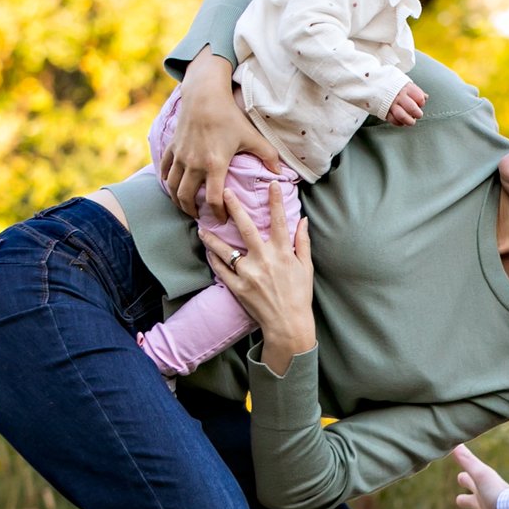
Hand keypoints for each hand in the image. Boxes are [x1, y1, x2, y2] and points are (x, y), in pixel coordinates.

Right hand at [159, 52, 286, 219]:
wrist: (204, 96)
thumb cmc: (229, 116)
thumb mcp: (251, 136)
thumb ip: (268, 155)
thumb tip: (281, 172)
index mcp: (214, 164)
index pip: (214, 199)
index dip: (218, 214)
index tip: (223, 219)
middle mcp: (194, 163)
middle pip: (187, 197)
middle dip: (193, 211)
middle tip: (201, 217)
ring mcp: (180, 156)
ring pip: (172, 187)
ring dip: (178, 200)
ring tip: (186, 206)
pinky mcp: (172, 148)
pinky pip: (165, 170)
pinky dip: (166, 182)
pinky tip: (172, 187)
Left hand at [202, 182, 314, 373]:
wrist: (288, 325)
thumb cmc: (300, 296)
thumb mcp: (306, 267)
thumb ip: (302, 242)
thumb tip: (303, 221)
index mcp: (282, 253)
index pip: (279, 220)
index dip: (275, 200)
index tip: (272, 183)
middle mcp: (263, 260)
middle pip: (245, 228)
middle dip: (234, 207)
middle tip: (224, 192)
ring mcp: (247, 273)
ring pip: (225, 249)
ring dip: (212, 237)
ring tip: (202, 227)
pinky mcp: (237, 287)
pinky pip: (221, 269)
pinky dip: (214, 259)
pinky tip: (208, 251)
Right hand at [385, 81, 428, 126]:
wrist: (373, 82)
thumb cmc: (392, 84)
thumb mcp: (405, 83)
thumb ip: (415, 91)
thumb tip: (426, 97)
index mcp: (406, 88)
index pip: (419, 98)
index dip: (421, 103)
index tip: (420, 104)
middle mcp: (399, 96)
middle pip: (412, 108)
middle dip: (418, 114)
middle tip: (418, 115)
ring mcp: (391, 104)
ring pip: (402, 116)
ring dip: (409, 121)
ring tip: (411, 121)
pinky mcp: (384, 110)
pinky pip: (393, 120)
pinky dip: (399, 123)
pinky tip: (401, 121)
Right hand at [453, 444, 508, 508]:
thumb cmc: (498, 496)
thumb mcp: (481, 476)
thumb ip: (468, 461)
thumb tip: (454, 443)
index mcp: (484, 492)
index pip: (471, 483)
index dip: (465, 479)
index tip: (461, 476)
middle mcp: (489, 506)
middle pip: (475, 501)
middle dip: (468, 500)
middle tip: (460, 499)